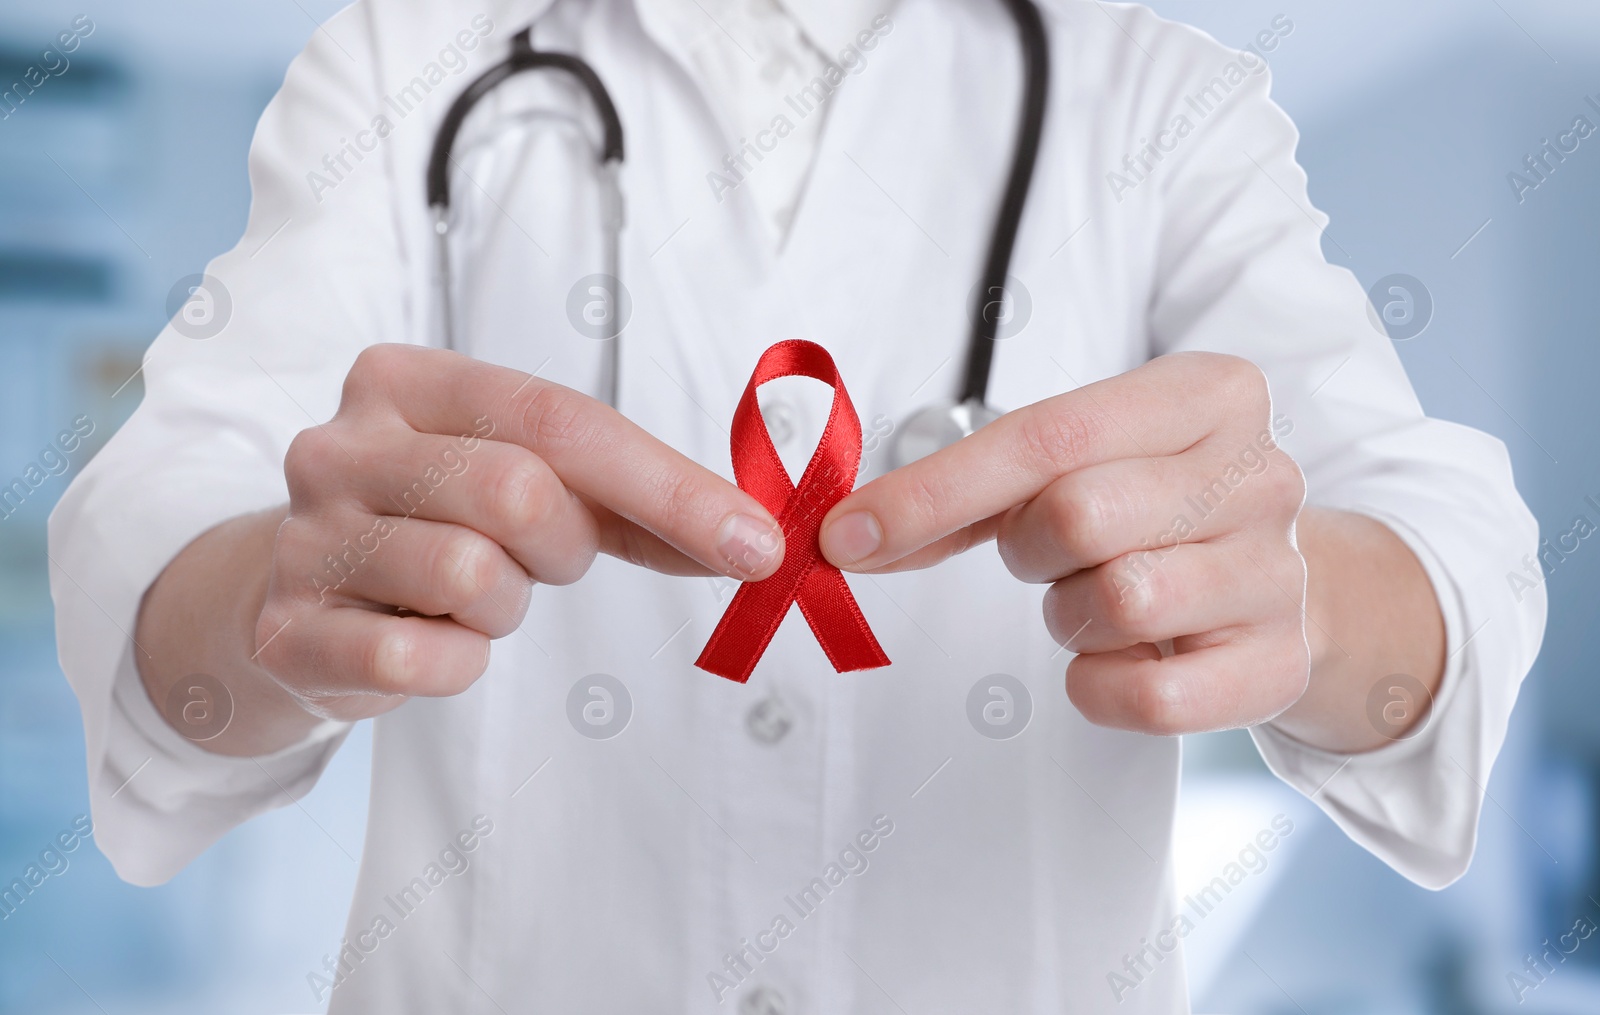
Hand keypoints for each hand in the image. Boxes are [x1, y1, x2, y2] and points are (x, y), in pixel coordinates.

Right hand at [256, 344, 784, 721]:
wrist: (296, 600)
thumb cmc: (438, 525)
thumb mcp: (531, 482)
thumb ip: (634, 501)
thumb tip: (753, 539)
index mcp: (406, 381)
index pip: (561, 420)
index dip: (670, 487)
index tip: (757, 545)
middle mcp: (340, 443)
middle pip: (519, 492)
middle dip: (564, 546)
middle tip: (538, 560)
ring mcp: (303, 536)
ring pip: (473, 578)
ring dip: (504, 607)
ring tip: (468, 596)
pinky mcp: (285, 630)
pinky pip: (421, 661)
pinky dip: (456, 663)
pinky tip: (430, 642)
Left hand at [819, 352, 1310, 735]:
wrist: (1284, 585)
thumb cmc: (1151, 510)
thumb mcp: (1077, 465)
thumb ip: (967, 489)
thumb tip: (851, 534)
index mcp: (1208, 394)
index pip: (1049, 436)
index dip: (934, 492)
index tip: (848, 534)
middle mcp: (1259, 474)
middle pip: (1081, 515)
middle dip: (1029, 549)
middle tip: (1047, 556)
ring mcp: (1279, 573)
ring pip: (1122, 602)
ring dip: (1070, 617)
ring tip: (1094, 600)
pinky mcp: (1277, 667)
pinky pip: (1151, 699)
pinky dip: (1101, 689)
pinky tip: (1115, 659)